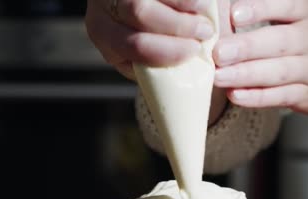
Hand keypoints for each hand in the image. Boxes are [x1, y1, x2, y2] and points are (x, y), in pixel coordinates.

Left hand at [85, 0, 232, 125]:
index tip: (193, 52)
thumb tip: (184, 82)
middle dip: (180, 26)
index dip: (168, 50)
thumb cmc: (135, 36)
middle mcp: (103, 8)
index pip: (135, 46)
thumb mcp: (133, 57)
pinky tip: (199, 3)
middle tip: (205, 33)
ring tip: (205, 16)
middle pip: (141, 13)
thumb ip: (150, 66)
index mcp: (102, 35)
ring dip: (186, 5)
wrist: (119, 6)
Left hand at [212, 0, 307, 121]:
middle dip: (246, 48)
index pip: (287, 6)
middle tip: (218, 53)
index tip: (234, 15)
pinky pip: (279, 97)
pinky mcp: (307, 95)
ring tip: (219, 76)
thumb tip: (226, 6)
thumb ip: (266, 10)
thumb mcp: (296, 15)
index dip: (260, 10)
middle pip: (279, 42)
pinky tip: (235, 95)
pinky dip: (256, 97)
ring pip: (277, 73)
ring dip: (245, 75)